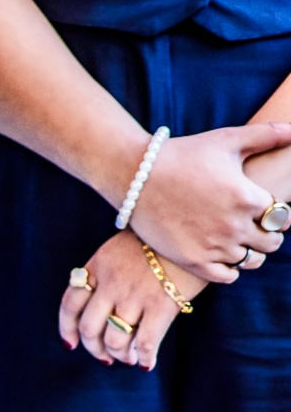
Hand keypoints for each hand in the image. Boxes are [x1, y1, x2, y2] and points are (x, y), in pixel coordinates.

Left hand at [59, 231, 206, 370]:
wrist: (195, 227)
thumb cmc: (160, 240)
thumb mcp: (121, 247)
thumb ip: (105, 272)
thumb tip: (96, 303)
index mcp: (98, 266)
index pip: (70, 304)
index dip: (67, 329)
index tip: (71, 343)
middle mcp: (111, 283)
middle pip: (89, 328)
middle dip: (94, 349)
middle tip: (104, 356)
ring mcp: (134, 296)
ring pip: (115, 340)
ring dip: (119, 355)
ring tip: (127, 358)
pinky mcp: (162, 305)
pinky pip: (145, 343)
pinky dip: (144, 358)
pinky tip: (146, 363)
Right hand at [127, 123, 290, 283]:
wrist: (135, 175)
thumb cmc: (183, 153)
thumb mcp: (227, 139)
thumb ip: (267, 134)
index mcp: (248, 198)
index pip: (284, 217)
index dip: (279, 213)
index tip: (267, 209)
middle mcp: (235, 225)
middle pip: (272, 242)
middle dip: (268, 234)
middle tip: (256, 227)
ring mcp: (213, 245)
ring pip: (252, 261)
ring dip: (251, 252)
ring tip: (240, 241)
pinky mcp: (192, 260)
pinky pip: (227, 276)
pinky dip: (232, 270)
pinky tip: (225, 257)